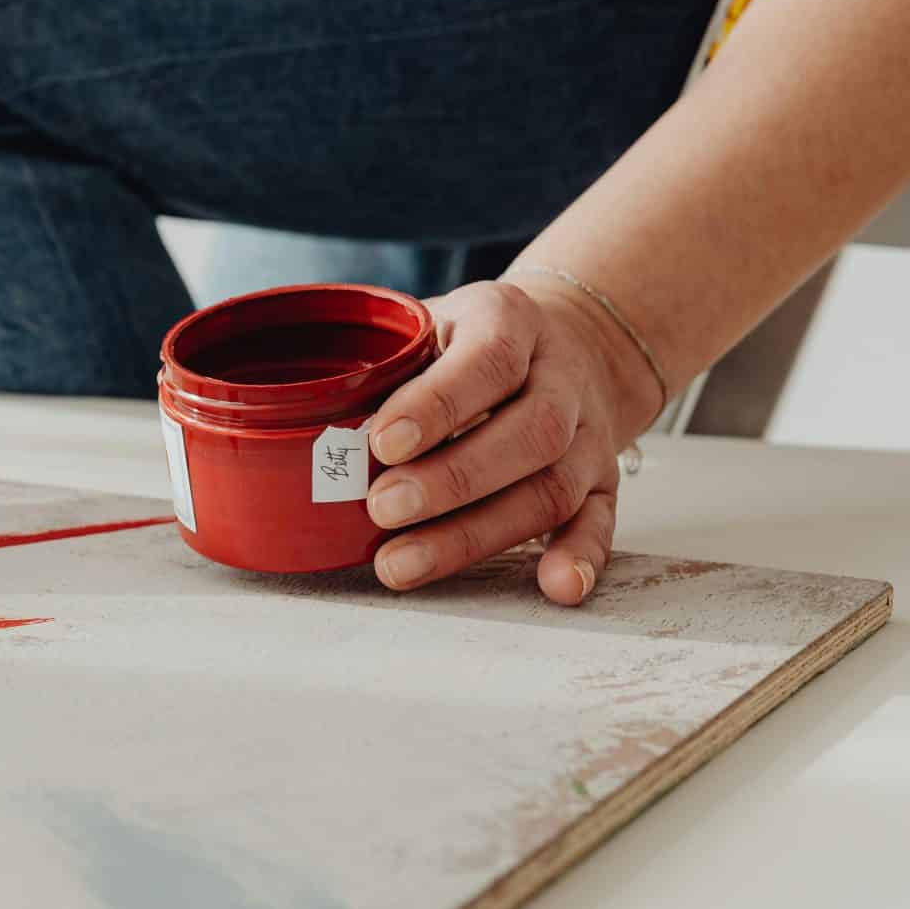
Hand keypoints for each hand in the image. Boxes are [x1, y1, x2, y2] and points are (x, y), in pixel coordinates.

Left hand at [360, 277, 664, 604]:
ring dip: (478, 533)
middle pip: (531, 432)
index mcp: (512, 321)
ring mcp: (588, 433)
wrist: (565, 341)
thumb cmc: (464, 341)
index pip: (488, 359)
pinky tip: (555, 587)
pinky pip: (600, 521)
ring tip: (401, 563)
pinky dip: (581, 557)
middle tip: (381, 509)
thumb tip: (308, 424)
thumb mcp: (425, 322)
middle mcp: (562, 377)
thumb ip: (381, 363)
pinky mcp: (601, 481)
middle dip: (452, 479)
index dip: (437, 404)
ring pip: (553, 488)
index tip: (381, 442)